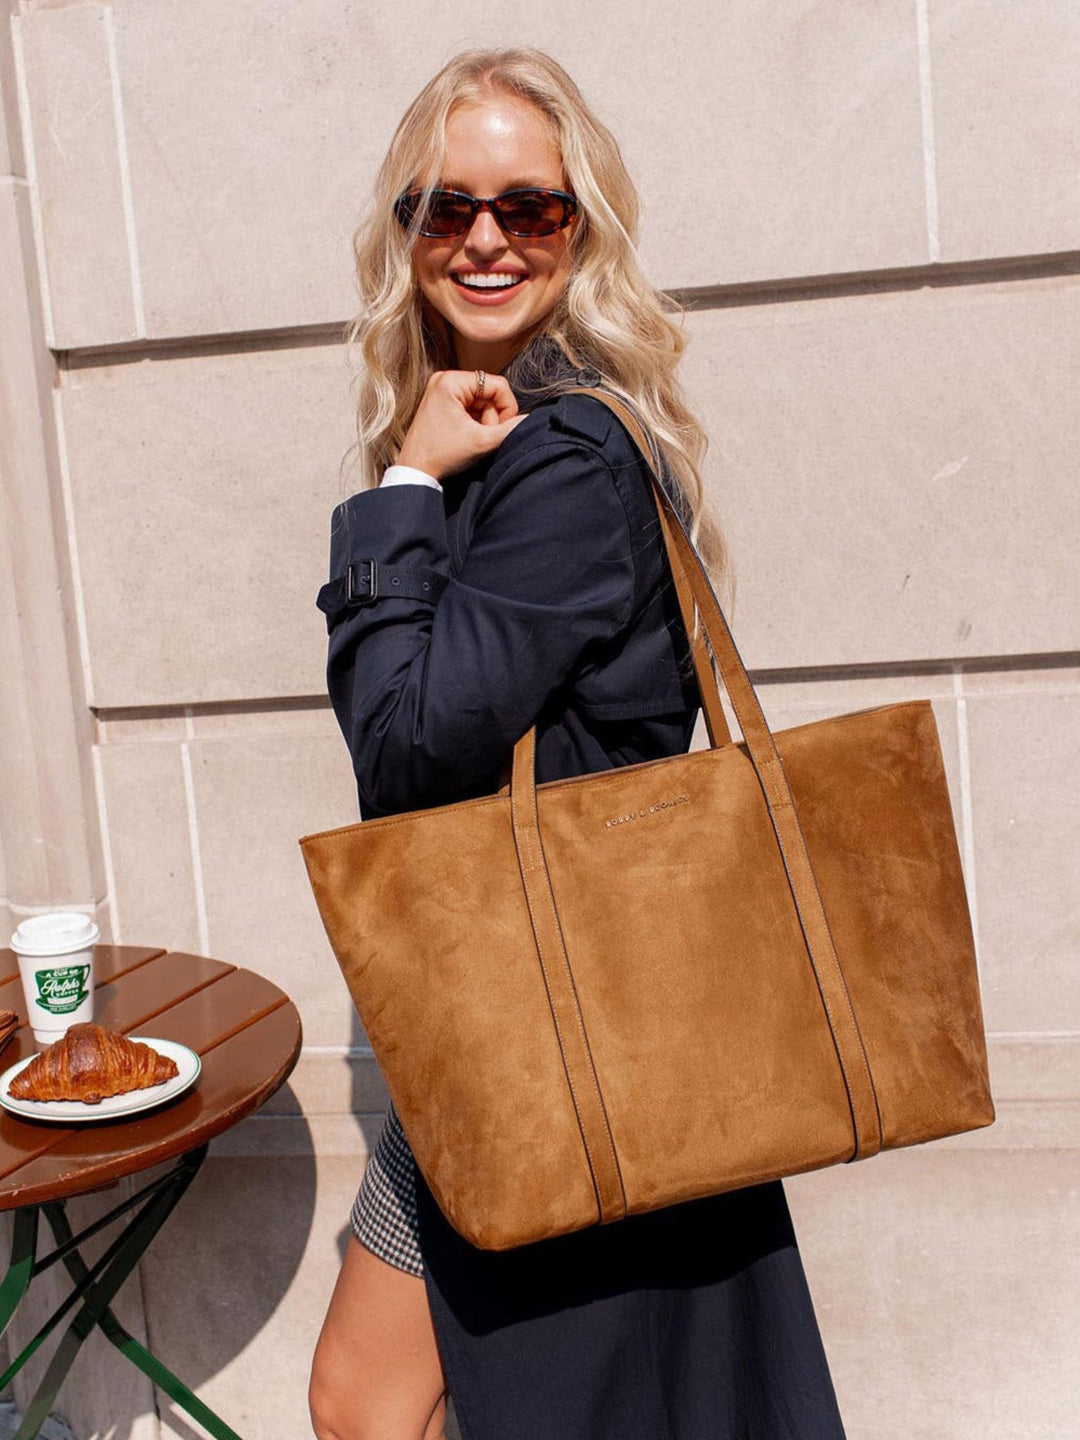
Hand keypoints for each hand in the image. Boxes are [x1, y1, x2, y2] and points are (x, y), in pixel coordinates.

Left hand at [396, 370, 527, 480]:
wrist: (415, 471)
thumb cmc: (441, 455)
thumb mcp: (482, 442)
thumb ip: (510, 429)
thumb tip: (530, 419)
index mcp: (451, 381)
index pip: (497, 384)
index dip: (507, 407)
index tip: (502, 429)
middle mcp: (444, 379)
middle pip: (489, 392)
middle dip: (492, 417)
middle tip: (483, 437)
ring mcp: (441, 390)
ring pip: (481, 400)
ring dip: (484, 421)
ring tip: (474, 438)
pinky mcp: (441, 401)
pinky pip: (470, 406)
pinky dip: (474, 422)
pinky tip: (467, 436)